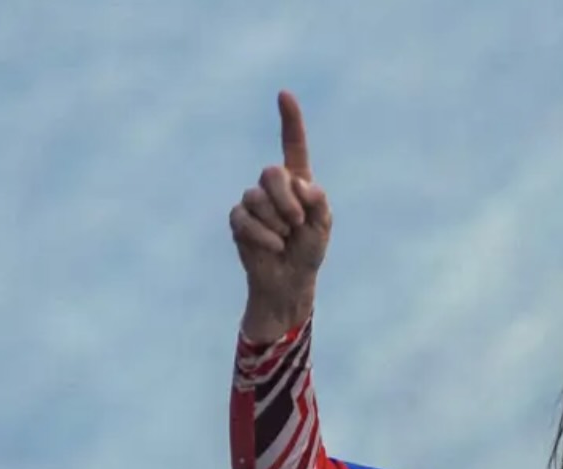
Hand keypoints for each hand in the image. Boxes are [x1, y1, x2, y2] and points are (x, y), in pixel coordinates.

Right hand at [233, 90, 333, 342]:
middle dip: (286, 198)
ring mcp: (253, 202)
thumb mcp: (323, 226)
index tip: (284, 94)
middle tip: (297, 222)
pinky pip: (243, 218)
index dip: (290, 120)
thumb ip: (318, 201)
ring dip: (276, 222)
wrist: (289, 280)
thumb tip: (300, 184)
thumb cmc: (309, 251)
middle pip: (271, 173)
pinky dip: (262, 235)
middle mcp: (273, 187)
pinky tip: (272, 246)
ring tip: (284, 238)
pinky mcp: (239, 220)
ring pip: (256, 197)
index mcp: (298, 181)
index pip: (293, 145)